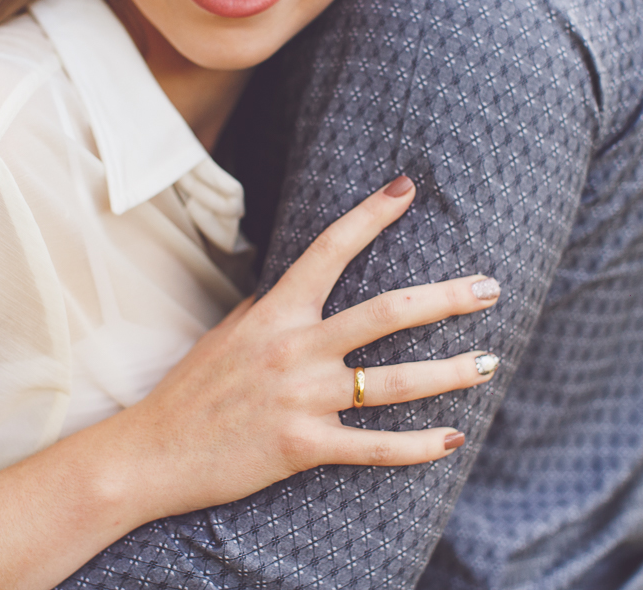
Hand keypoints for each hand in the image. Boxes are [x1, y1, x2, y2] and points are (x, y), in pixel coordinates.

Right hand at [111, 175, 500, 519]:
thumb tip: (304, 281)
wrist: (153, 451)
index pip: (329, 249)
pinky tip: (452, 438)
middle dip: (447, 299)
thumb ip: (272, 306)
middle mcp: (294, 349)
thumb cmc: (193, 388)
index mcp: (275, 313)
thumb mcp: (228, 331)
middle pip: (387, 314)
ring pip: (393, 382)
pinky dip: (417, 447)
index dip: (371, 215)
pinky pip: (372, 448)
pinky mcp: (302, 447)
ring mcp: (301, 399)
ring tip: (489, 362)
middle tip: (490, 289)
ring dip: (449, 372)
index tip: (407, 190)